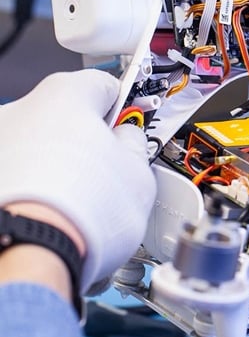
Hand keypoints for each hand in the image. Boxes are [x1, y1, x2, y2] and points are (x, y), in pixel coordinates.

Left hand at [0, 70, 156, 292]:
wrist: (34, 253)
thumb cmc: (84, 211)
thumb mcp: (139, 170)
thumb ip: (134, 141)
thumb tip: (127, 138)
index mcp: (66, 94)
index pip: (106, 84)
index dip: (125, 107)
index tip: (130, 123)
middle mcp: (22, 110)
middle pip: (70, 115)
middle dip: (91, 139)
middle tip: (111, 168)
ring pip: (43, 144)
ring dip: (62, 162)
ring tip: (81, 198)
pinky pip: (21, 169)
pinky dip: (37, 183)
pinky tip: (54, 208)